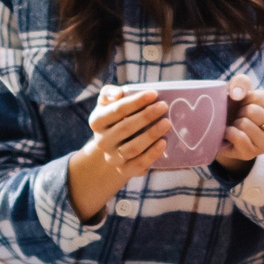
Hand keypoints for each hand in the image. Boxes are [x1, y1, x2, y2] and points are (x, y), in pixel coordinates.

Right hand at [68, 87, 171, 220]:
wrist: (113, 148)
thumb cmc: (116, 119)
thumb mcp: (108, 104)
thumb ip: (109, 93)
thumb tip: (117, 93)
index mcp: (97, 121)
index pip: (117, 110)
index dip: (136, 101)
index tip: (154, 94)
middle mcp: (102, 141)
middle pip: (125, 128)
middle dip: (146, 116)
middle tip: (164, 106)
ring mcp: (112, 158)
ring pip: (133, 147)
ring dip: (151, 135)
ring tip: (167, 123)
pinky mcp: (125, 169)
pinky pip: (139, 163)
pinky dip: (152, 153)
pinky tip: (163, 142)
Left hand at [213, 80, 263, 169]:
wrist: (223, 129)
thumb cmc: (235, 106)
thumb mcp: (239, 89)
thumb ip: (241, 82)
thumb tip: (237, 94)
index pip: (261, 97)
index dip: (246, 97)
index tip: (245, 103)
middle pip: (253, 111)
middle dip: (241, 111)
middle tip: (241, 117)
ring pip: (245, 124)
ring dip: (235, 122)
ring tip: (237, 126)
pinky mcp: (251, 154)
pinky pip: (238, 137)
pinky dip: (228, 132)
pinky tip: (230, 134)